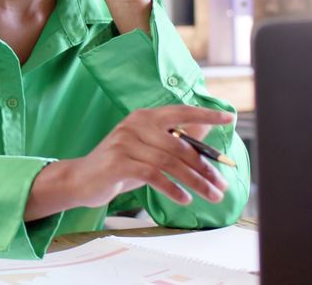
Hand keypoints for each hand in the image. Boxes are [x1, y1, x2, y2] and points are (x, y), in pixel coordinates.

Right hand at [25, 105, 232, 219]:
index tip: (229, 119)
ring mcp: (124, 142)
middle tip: (222, 185)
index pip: (180, 111)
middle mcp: (135, 124)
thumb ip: (174, 139)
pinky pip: (154, 175)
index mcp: (145, 117)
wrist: (82, 179)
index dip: (205, 115)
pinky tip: (184, 199)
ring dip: (195, 182)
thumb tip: (206, 130)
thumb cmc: (120, 164)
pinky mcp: (118, 162)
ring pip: (170, 162)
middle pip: (180, 145)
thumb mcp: (149, 149)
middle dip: (206, 167)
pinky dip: (173, 188)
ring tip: (211, 195)